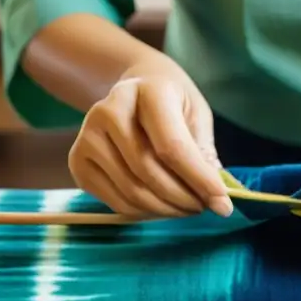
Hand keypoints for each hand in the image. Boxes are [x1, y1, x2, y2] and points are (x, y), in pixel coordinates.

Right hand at [68, 57, 232, 218]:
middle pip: (148, 171)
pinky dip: (144, 212)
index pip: (172, 146)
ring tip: (188, 207)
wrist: (135, 87)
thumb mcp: (196, 114)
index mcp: (147, 92)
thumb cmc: (172, 102)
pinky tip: (163, 206)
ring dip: (166, 209)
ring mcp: (87, 137)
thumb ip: (203, 151)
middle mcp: (108, 110)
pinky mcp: (78, 161)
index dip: (199, 180)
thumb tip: (217, 195)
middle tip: (205, 208)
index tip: (223, 205)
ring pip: (132, 191)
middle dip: (184, 198)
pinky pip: (116, 201)